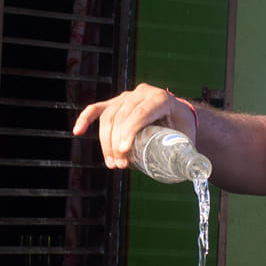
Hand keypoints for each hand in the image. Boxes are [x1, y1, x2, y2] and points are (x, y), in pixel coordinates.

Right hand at [71, 83, 195, 167]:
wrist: (178, 115)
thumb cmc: (183, 127)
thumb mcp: (187, 137)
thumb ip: (185, 151)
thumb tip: (188, 172)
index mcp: (161, 98)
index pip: (141, 113)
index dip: (129, 132)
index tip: (123, 153)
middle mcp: (142, 93)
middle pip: (121, 116)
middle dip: (116, 142)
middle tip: (119, 165)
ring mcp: (127, 96)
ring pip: (109, 116)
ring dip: (105, 141)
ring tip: (112, 163)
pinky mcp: (116, 102)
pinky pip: (97, 109)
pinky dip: (85, 119)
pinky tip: (77, 131)